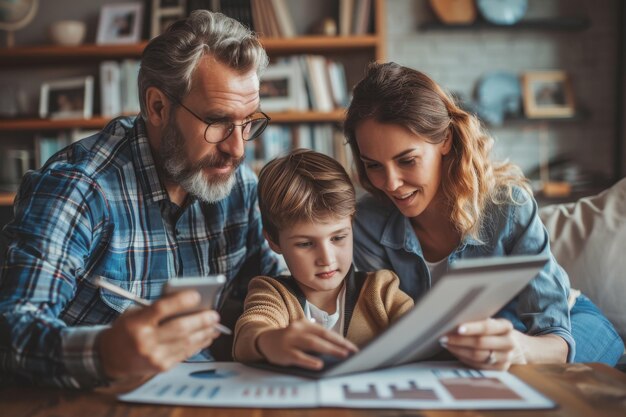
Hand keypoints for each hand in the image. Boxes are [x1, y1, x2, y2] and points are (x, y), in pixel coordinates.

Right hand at [97, 290, 221, 381]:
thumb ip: (158, 308)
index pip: (161, 309)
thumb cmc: (126, 329)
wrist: (110, 358)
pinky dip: (198, 344)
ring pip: (186, 342)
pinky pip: (185, 353)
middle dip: (201, 320)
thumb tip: (189, 303)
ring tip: (215, 325)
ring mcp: (154, 356)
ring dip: (205, 333)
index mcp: (136, 323)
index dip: (180, 301)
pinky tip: (206, 337)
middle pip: (179, 328)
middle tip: (215, 315)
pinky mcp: (161, 367)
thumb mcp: (135, 314)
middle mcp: (145, 341)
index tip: (196, 295)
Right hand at [256, 319, 358, 369]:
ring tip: (342, 356)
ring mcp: (290, 340)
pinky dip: (309, 361)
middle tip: (351, 352)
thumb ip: (316, 338)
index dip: (341, 340)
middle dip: (338, 344)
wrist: (264, 340)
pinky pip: (298, 356)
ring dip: (329, 350)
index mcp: (305, 324)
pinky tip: (319, 365)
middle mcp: (298, 329)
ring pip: (312, 344)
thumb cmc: (289, 339)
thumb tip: (339, 349)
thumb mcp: (302, 333)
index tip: (353, 348)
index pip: (326, 332)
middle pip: (321, 336)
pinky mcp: (284, 352)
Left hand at [439, 318, 526, 370]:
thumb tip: (454, 319)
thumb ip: (479, 321)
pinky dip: (463, 358)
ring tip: (445, 344)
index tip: (457, 328)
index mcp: (506, 326)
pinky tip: (454, 352)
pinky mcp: (500, 369)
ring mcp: (506, 358)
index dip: (472, 328)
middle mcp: (508, 343)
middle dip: (459, 340)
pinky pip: (478, 365)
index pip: (487, 327)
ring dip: (458, 350)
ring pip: (478, 356)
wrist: (519, 347)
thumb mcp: (493, 322)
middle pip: (480, 343)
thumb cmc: (497, 331)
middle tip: (443, 337)